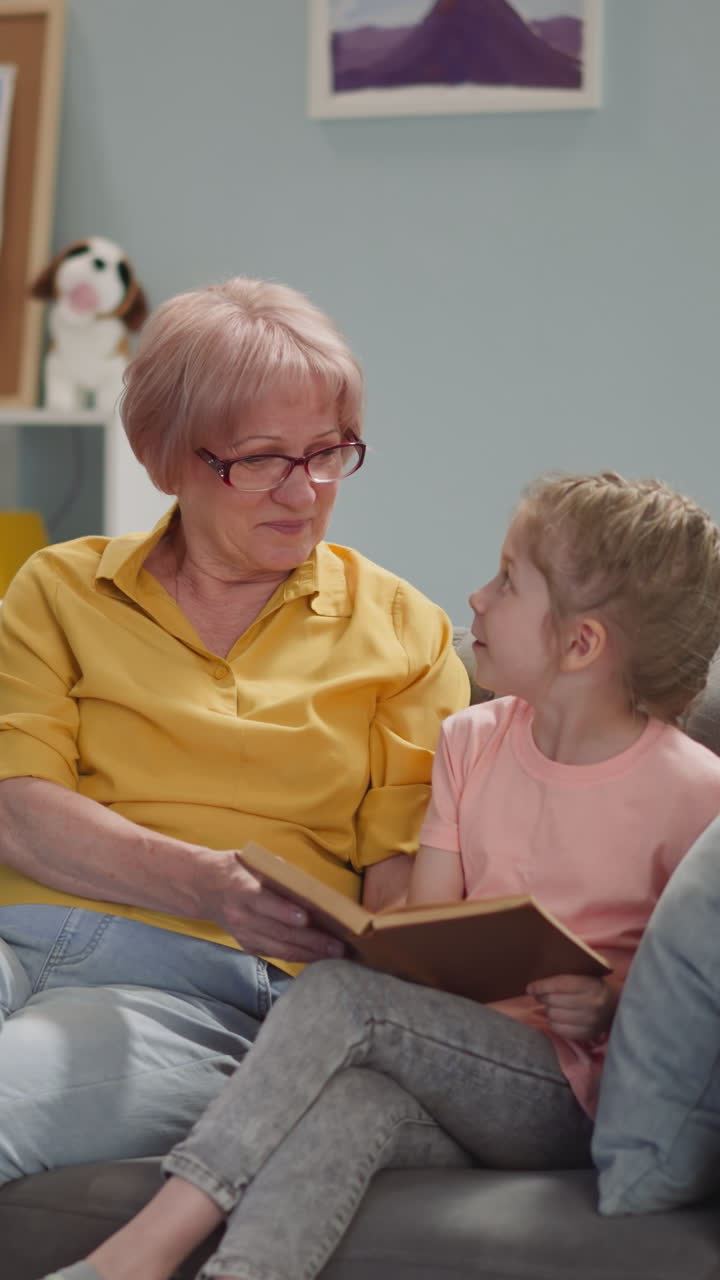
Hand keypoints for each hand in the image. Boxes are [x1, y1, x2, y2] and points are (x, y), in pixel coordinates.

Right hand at [198, 849, 345, 963]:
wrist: (202, 888)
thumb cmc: (235, 869)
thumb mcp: (253, 860)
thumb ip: (279, 872)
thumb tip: (310, 886)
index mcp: (242, 888)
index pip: (264, 902)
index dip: (284, 911)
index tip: (306, 918)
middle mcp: (241, 915)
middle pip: (278, 931)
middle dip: (311, 940)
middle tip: (338, 945)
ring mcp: (243, 934)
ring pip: (279, 948)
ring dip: (309, 953)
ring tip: (335, 954)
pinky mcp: (247, 945)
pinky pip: (276, 953)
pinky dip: (298, 956)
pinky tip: (318, 957)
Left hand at [526, 974, 617, 1040]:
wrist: (617, 1006)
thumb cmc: (595, 986)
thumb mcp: (586, 975)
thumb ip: (566, 976)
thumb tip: (537, 984)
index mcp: (591, 986)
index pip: (560, 985)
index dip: (542, 986)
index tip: (530, 988)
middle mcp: (592, 1005)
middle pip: (554, 1001)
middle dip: (542, 997)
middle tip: (540, 995)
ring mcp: (590, 1022)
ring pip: (555, 1016)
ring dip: (548, 1010)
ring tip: (551, 1006)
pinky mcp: (587, 1035)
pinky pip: (560, 1030)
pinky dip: (554, 1023)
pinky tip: (558, 1017)